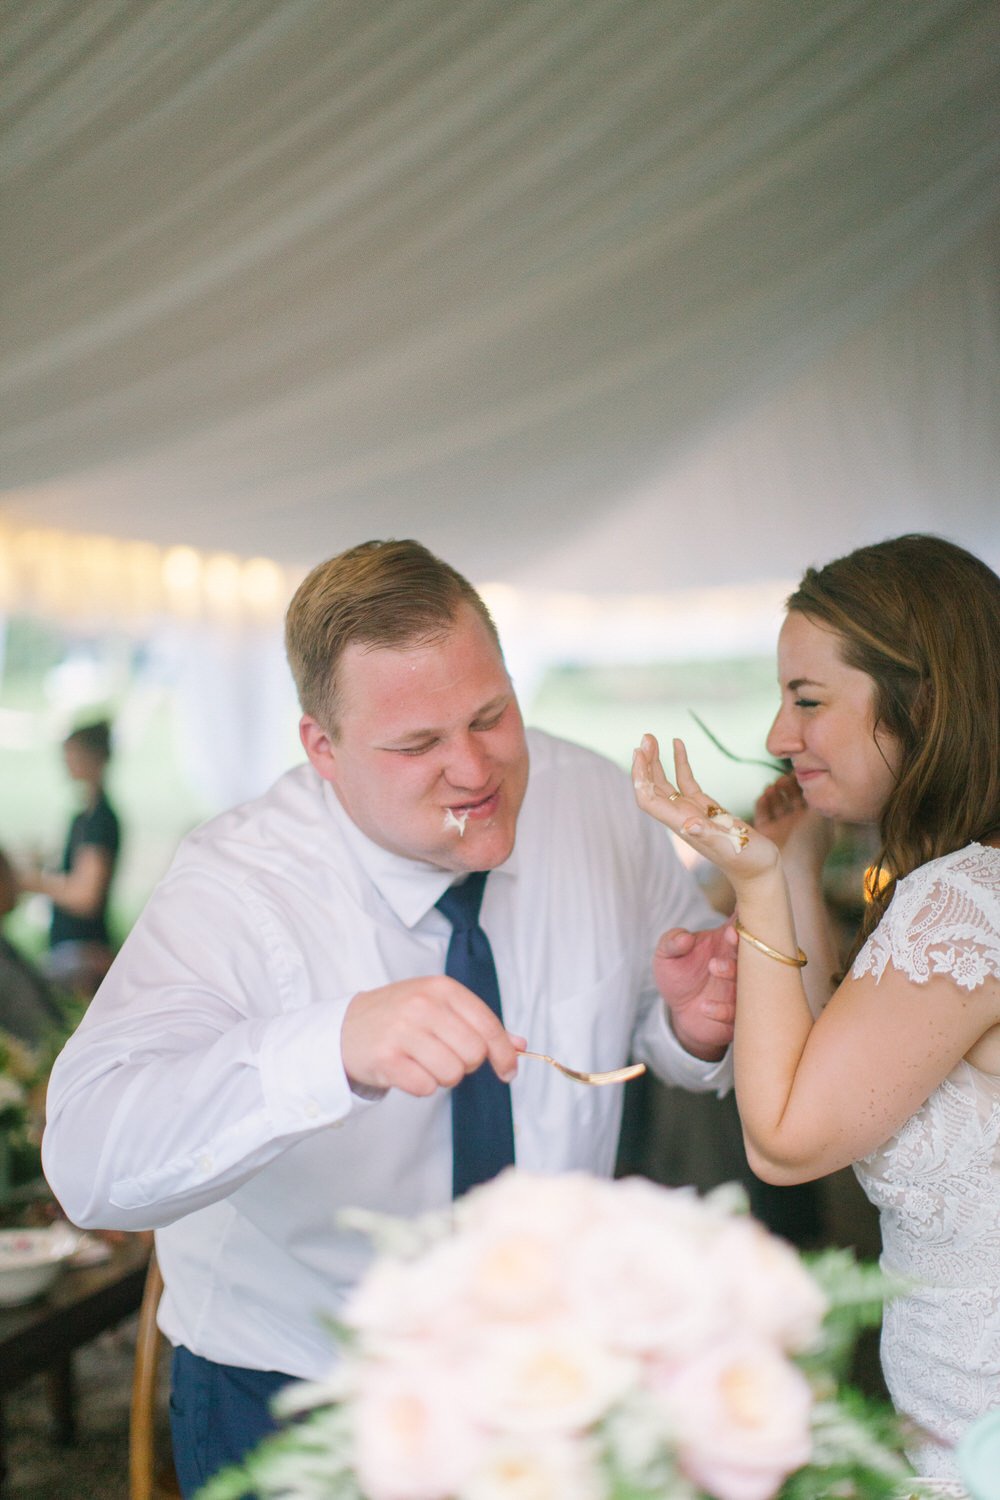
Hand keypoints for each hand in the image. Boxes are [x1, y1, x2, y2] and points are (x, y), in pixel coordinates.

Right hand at [341, 977, 523, 1096]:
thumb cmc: (398, 1017)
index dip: (504, 1055)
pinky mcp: (386, 1058)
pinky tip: (407, 1070)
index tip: (507, 1072)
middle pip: (474, 1054)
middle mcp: (423, 1005)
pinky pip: (426, 1087)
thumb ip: (479, 1024)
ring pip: (452, 1073)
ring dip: (443, 1077)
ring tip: (423, 1063)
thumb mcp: (439, 1007)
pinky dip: (421, 1086)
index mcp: (442, 988)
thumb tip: (520, 1045)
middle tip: (445, 1057)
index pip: (488, 1026)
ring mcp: (403, 1031)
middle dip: (466, 1065)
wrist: (344, 1028)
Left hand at [633, 734, 779, 885]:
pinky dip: (680, 763)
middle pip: (653, 788)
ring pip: (666, 783)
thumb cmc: (749, 862)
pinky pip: (686, 781)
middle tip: (646, 737)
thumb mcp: (732, 847)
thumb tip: (688, 825)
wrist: (761, 871)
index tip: (640, 753)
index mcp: (682, 824)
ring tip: (652, 738)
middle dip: (646, 763)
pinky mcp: (706, 808)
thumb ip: (709, 836)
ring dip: (657, 761)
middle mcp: (682, 818)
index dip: (640, 777)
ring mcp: (693, 812)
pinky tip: (678, 745)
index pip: (648, 799)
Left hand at [653, 922, 736, 1059]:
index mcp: (726, 944)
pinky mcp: (736, 1015)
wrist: (680, 1009)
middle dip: (741, 952)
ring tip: (713, 967)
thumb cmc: (677, 974)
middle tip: (718, 955)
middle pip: (751, 956)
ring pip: (748, 984)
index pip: (741, 930)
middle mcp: (738, 965)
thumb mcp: (666, 955)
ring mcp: (740, 990)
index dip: (740, 929)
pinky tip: (705, 1007)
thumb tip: (685, 938)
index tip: (730, 931)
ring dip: (732, 975)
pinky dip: (723, 1010)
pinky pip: (736, 1015)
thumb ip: (672, 943)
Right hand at [754, 773, 832, 876]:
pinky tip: (765, 796)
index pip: (809, 795)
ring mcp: (782, 827)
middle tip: (783, 779)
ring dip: (775, 792)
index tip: (798, 772)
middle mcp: (799, 823)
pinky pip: (763, 811)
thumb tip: (814, 776)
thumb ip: (818, 794)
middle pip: (792, 797)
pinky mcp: (766, 832)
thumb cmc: (809, 841)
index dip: (803, 782)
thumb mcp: (820, 814)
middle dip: (787, 786)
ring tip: (773, 787)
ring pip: (777, 802)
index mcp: (815, 820)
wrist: (791, 868)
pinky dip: (763, 802)